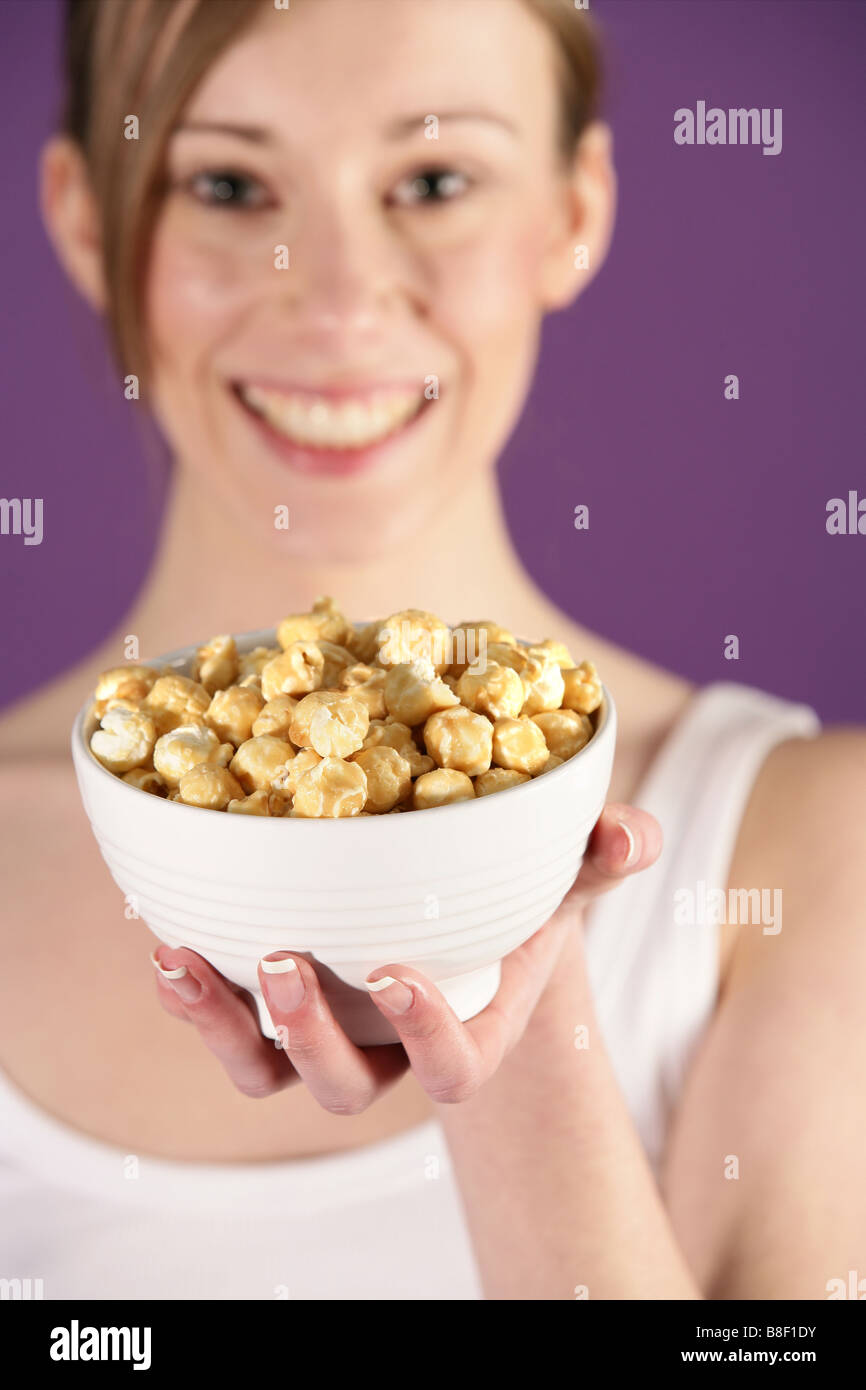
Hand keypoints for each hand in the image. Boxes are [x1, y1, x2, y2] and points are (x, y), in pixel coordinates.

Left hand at [151, 803, 660, 1109]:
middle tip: (285, 958)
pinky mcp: (272, 1013)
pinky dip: (193, 994)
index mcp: (468, 1028)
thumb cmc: (519, 897)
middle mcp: (387, 1052)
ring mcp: (324, 1037)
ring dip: (221, 1025)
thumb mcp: (563, 872)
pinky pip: (227, 1031)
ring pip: (268, 1072)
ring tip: (180, 959)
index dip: (423, 1035)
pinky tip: (168, 936)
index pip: (451, 1067)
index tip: (393, 971)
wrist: (459, 911)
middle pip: (344, 1087)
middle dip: (312, 1035)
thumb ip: (600, 856)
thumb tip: (632, 832)